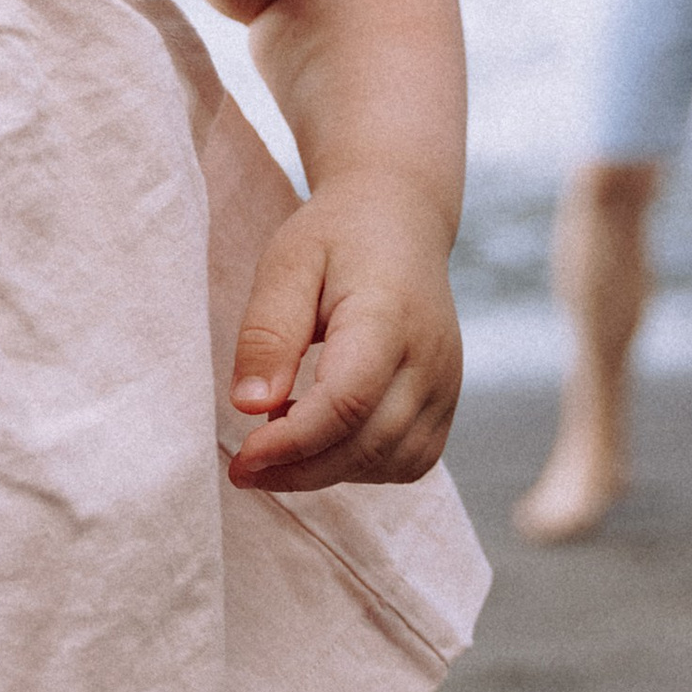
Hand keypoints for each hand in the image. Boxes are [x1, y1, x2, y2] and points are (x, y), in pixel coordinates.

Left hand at [226, 178, 462, 493]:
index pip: (348, 400)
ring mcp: (447, 383)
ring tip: (282, 436)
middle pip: (368, 444)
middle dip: (300, 469)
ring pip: (390, 463)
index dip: (293, 441)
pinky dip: (361, 465)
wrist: (401, 220)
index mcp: (389, 315)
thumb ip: (269, 334)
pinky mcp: (447, 402)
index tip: (243, 456)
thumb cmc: (337, 239)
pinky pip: (409, 461)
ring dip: (328, 470)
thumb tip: (249, 406)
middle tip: (243, 468)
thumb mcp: (286, 264)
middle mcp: (431, 357)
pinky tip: (324, 437)